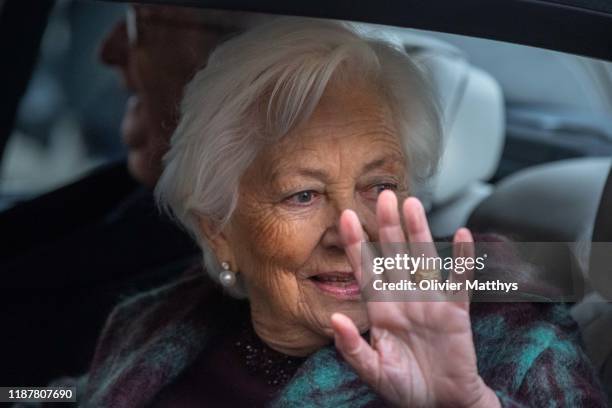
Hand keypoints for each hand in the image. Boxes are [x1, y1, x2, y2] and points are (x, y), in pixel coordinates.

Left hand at [331, 191, 499, 407]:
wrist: (440, 404)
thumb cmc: (405, 387)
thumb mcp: (373, 371)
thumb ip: (353, 347)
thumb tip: (334, 319)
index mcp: (381, 310)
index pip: (366, 270)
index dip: (357, 244)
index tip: (346, 216)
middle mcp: (404, 298)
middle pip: (394, 255)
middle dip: (387, 226)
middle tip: (383, 195)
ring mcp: (430, 302)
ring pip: (423, 259)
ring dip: (418, 232)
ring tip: (412, 205)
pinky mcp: (455, 312)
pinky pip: (459, 281)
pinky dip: (461, 259)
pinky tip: (461, 235)